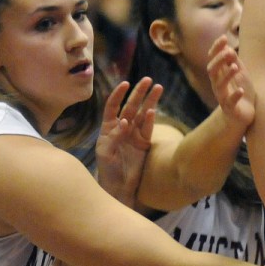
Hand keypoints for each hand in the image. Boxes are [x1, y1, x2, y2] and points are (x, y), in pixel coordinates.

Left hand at [95, 78, 162, 207]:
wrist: (119, 186)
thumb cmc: (107, 169)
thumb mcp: (106, 152)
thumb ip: (115, 136)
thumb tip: (125, 122)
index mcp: (108, 127)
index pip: (113, 106)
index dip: (118, 94)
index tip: (126, 83)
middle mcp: (122, 128)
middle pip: (131, 106)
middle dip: (139, 92)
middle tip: (148, 80)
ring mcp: (134, 134)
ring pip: (142, 114)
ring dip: (150, 101)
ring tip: (158, 88)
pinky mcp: (144, 142)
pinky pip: (148, 128)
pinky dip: (150, 119)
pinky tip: (152, 110)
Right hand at [207, 35, 254, 127]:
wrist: (243, 116)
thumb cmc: (240, 92)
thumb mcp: (240, 74)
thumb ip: (234, 62)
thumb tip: (229, 48)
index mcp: (219, 75)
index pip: (213, 59)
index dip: (216, 48)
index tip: (224, 38)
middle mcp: (218, 85)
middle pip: (212, 71)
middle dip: (219, 60)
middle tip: (229, 51)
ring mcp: (223, 97)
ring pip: (220, 85)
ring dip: (227, 75)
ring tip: (235, 67)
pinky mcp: (230, 109)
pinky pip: (230, 102)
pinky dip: (235, 95)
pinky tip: (240, 90)